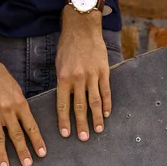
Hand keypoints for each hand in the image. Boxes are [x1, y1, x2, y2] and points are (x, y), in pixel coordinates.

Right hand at [0, 62, 45, 165]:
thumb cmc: (1, 78)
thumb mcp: (16, 89)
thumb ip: (21, 106)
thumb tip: (26, 123)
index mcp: (20, 103)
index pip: (31, 126)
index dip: (36, 141)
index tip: (42, 153)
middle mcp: (7, 109)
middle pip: (16, 134)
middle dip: (22, 151)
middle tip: (28, 165)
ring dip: (3, 153)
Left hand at [56, 9, 110, 141]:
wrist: (82, 28)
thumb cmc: (67, 45)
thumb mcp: (59, 63)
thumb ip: (63, 81)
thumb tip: (65, 99)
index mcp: (63, 77)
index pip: (63, 104)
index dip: (64, 120)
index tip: (66, 134)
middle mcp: (78, 78)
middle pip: (80, 106)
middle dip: (82, 124)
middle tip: (84, 138)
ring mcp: (92, 75)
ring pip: (95, 101)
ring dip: (96, 117)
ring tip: (98, 130)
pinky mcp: (104, 71)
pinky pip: (106, 90)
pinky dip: (107, 103)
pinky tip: (107, 113)